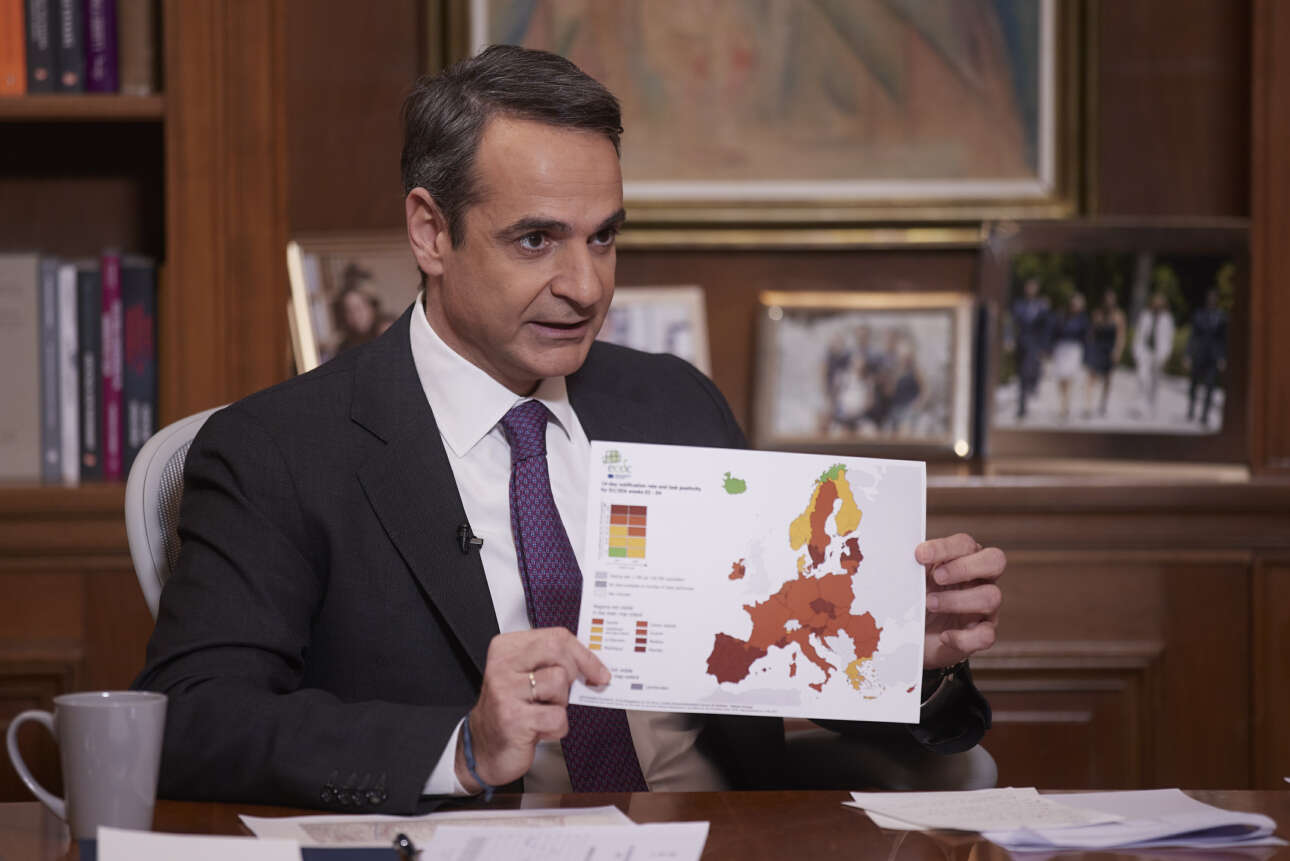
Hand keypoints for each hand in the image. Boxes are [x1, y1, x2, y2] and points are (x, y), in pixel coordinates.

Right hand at [456, 628, 608, 791]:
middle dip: (574, 673)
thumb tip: (593, 663)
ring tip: (544, 711)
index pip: (555, 636)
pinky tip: (540, 729)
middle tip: (570, 691)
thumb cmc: (512, 709)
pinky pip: (557, 716)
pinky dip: (557, 727)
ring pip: (558, 682)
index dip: (584, 654)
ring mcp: (505, 691)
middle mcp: (502, 665)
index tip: (599, 671)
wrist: (486, 748)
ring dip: (561, 703)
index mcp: (506, 648)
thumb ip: (553, 662)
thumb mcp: (528, 677)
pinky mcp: (513, 718)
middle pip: (557, 650)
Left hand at [916, 533, 1004, 668]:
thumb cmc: (913, 601)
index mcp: (962, 559)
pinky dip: (964, 637)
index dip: (945, 548)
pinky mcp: (981, 634)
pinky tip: (944, 636)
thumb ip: (910, 567)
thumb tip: (896, 554)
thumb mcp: (910, 581)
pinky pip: (987, 635)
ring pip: (991, 597)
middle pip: (995, 560)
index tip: (919, 555)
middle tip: (937, 577)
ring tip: (930, 604)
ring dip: (958, 600)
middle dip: (964, 567)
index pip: (965, 544)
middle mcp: (979, 580)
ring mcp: (984, 608)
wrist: (910, 638)